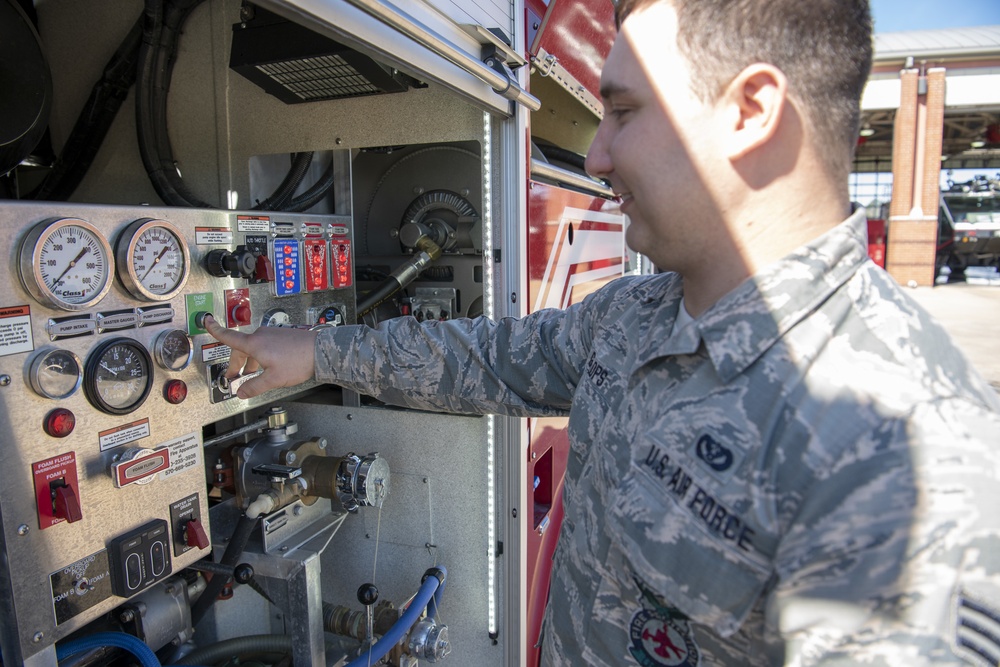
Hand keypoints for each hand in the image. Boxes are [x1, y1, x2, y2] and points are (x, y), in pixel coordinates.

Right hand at [202, 315, 317, 398]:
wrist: (320, 350)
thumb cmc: (298, 362)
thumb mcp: (273, 379)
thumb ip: (254, 387)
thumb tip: (241, 392)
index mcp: (254, 344)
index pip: (228, 336)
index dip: (215, 329)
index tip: (206, 321)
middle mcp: (261, 335)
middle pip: (240, 348)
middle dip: (235, 363)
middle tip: (233, 377)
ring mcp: (271, 334)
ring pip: (253, 348)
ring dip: (249, 361)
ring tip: (252, 376)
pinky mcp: (281, 336)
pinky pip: (264, 346)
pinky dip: (260, 356)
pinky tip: (268, 368)